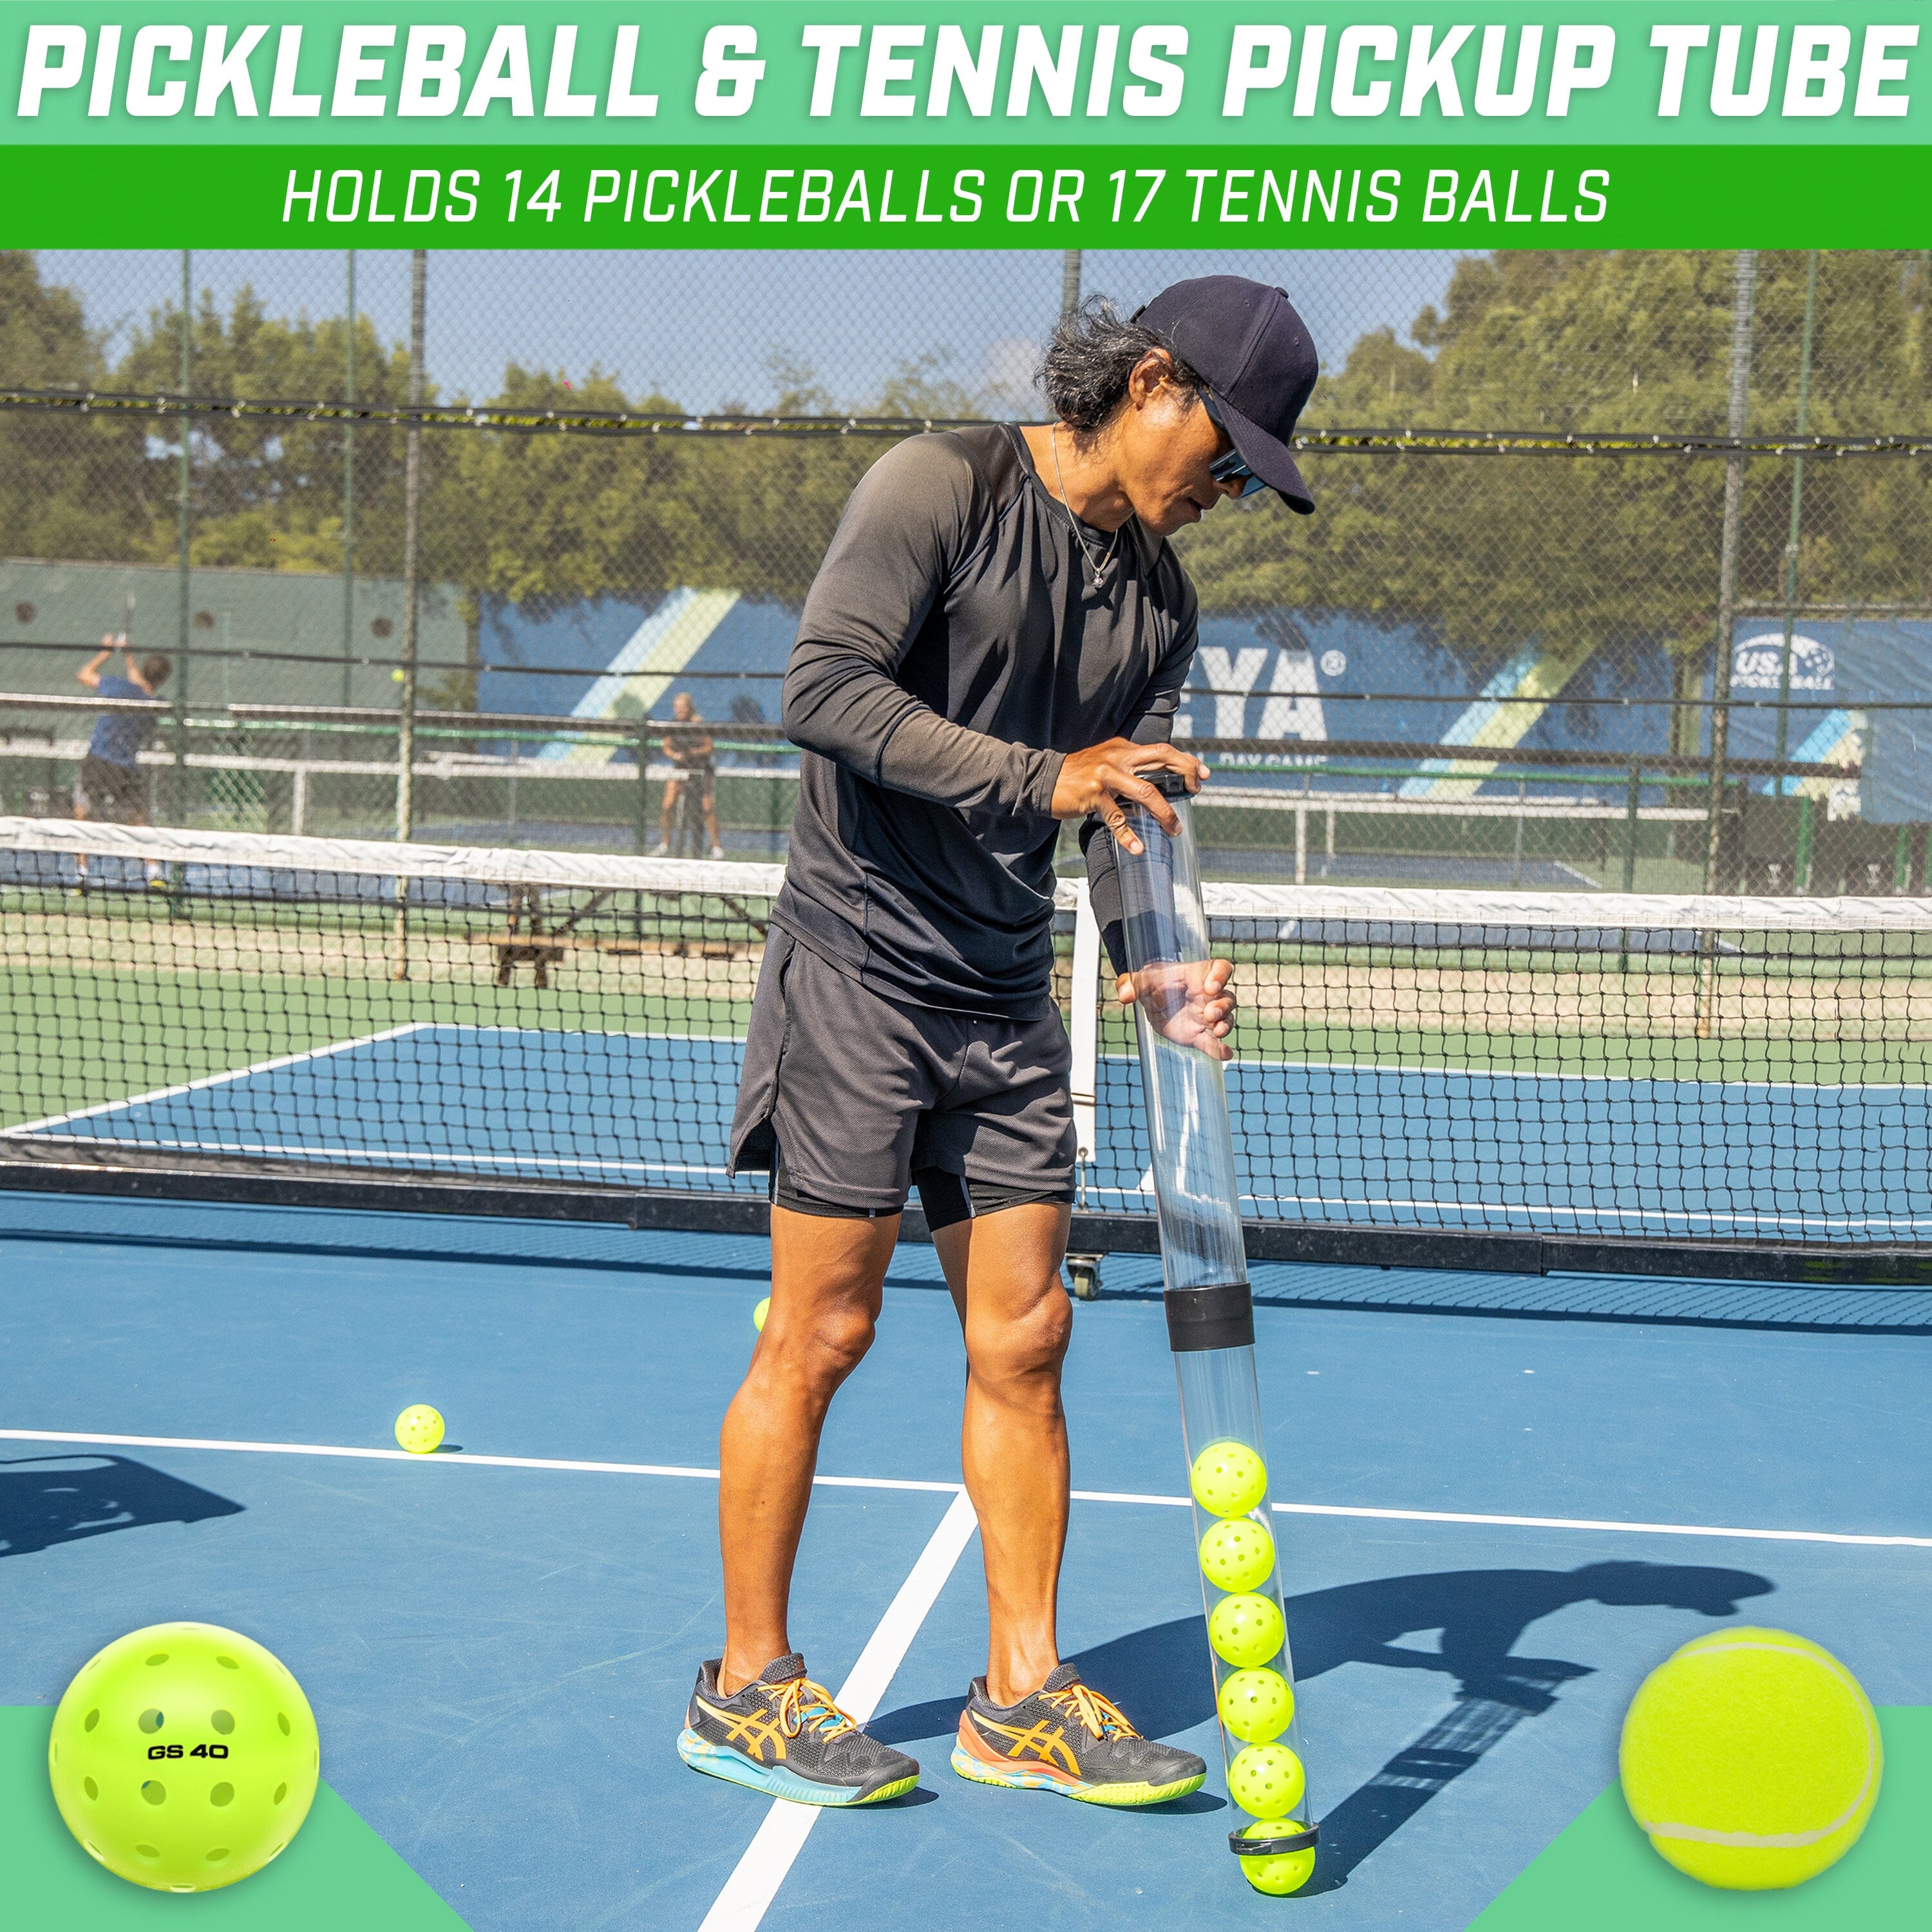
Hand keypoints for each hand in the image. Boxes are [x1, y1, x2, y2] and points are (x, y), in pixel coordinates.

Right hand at [1050, 739, 1205, 855]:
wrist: (1043, 778)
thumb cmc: (1078, 774)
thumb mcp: (1106, 761)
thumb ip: (1130, 767)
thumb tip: (1158, 782)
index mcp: (1124, 749)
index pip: (1162, 750)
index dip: (1185, 760)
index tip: (1202, 774)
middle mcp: (1118, 758)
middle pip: (1161, 760)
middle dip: (1184, 773)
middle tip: (1196, 791)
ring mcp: (1106, 776)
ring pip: (1146, 792)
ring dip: (1164, 813)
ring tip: (1174, 829)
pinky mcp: (1093, 795)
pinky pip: (1117, 818)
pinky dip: (1129, 835)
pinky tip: (1138, 848)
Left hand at [1114, 957, 1236, 1060]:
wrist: (1152, 1001)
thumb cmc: (1153, 983)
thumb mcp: (1141, 980)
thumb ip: (1132, 983)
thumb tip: (1124, 995)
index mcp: (1197, 976)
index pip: (1220, 969)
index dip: (1220, 976)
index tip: (1211, 987)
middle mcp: (1207, 996)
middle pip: (1227, 997)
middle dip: (1222, 1007)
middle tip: (1209, 1014)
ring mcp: (1206, 1016)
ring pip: (1226, 1019)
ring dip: (1225, 1025)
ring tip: (1216, 1032)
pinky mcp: (1199, 1035)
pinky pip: (1212, 1043)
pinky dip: (1219, 1049)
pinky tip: (1224, 1054)